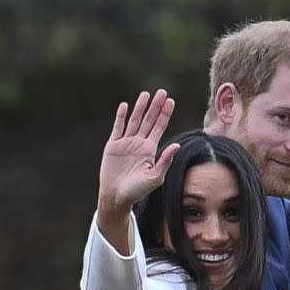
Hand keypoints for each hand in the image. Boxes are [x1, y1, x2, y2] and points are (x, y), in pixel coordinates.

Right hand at [98, 89, 179, 218]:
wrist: (116, 197)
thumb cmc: (137, 191)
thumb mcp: (155, 178)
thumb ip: (165, 161)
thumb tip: (176, 145)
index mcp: (150, 150)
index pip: (159, 128)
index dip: (164, 114)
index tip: (170, 101)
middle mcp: (139, 144)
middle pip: (149, 120)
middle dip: (155, 106)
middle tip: (162, 91)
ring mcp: (126, 143)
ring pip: (134, 120)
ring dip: (140, 107)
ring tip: (145, 94)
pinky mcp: (113, 146)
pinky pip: (118, 128)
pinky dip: (121, 116)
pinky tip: (125, 106)